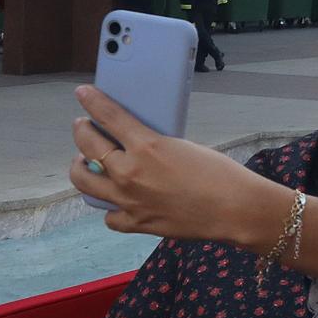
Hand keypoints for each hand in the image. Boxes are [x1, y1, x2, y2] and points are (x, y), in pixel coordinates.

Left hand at [69, 85, 284, 244]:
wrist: (236, 209)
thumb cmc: (220, 174)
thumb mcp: (184, 146)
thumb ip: (153, 146)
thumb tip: (135, 145)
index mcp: (146, 147)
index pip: (108, 116)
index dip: (92, 101)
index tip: (82, 94)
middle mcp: (130, 173)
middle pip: (87, 146)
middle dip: (81, 132)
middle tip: (84, 128)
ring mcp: (129, 201)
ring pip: (84, 181)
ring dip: (81, 167)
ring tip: (87, 163)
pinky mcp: (136, 223)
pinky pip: (109, 216)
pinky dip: (111, 207)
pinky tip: (118, 201)